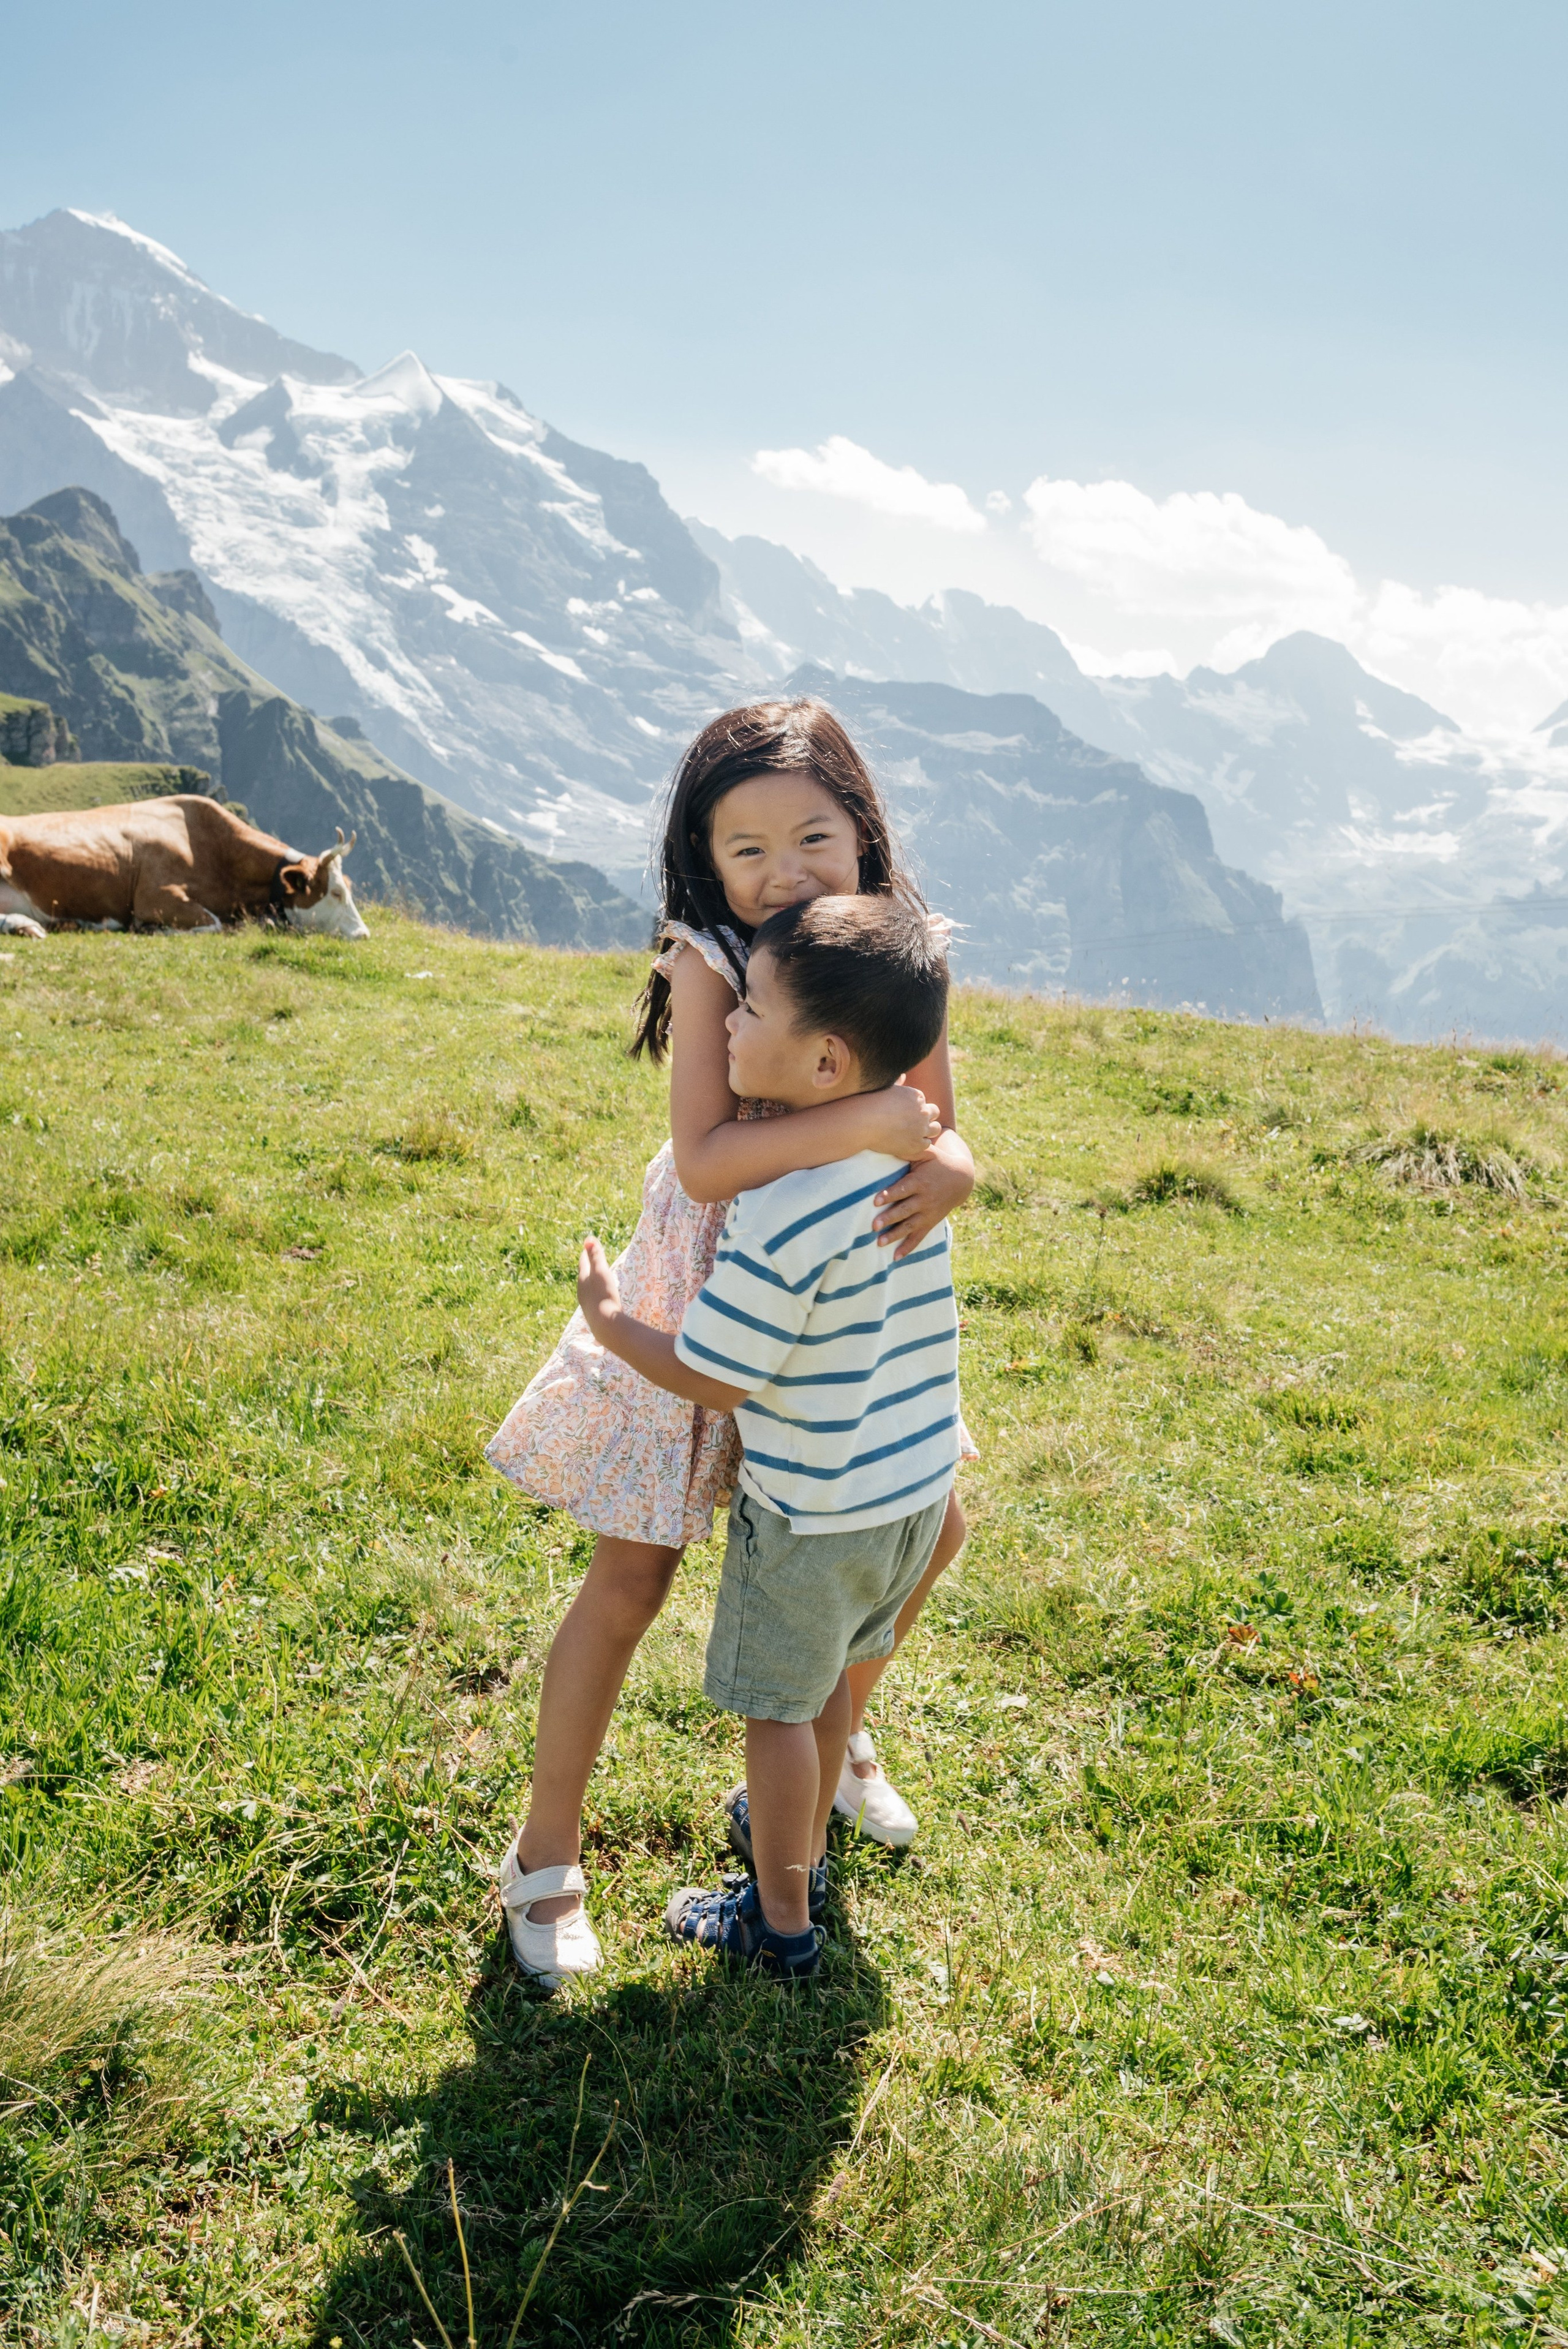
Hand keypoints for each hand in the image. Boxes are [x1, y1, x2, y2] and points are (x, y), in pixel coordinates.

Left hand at [577, 1235, 620, 1337]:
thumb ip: (595, 1256)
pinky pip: (593, 1300)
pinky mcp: (593, 1314)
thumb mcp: (601, 1271)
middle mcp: (582, 1291)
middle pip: (583, 1276)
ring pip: (587, 1289)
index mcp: (583, 1279)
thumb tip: (588, 1239)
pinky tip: (599, 1299)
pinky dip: (595, 1294)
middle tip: (588, 1261)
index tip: (586, 1246)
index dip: (586, 1254)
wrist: (605, 1324)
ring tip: (594, 1279)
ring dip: (590, 1282)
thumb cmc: (603, 1294)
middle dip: (587, 1268)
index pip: (583, 1263)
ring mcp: (586, 1304)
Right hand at [861, 1082, 942, 1163]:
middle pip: (935, 1112)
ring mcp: (921, 1128)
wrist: (863, 1124)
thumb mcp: (885, 1088)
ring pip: (936, 1129)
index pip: (923, 1101)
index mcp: (916, 1096)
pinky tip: (909, 1142)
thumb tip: (903, 1075)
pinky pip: (927, 1144)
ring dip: (927, 1130)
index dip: (915, 1107)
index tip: (905, 1113)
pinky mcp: (917, 1144)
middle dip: (926, 1116)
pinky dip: (920, 1143)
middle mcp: (922, 1111)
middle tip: (914, 1122)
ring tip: (915, 1133)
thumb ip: (897, 1082)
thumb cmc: (870, 1104)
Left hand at [872, 1128, 974, 1257]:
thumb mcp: (927, 1154)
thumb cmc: (937, 1162)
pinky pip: (919, 1237)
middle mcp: (924, 1199)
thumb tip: (891, 1137)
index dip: (889, 1195)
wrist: (961, 1179)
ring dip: (894, 1235)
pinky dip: (908, 1247)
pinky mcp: (930, 1222)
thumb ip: (911, 1150)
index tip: (875, 1201)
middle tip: (873, 1226)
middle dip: (889, 1218)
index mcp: (920, 1181)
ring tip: (879, 1243)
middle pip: (904, 1210)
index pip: (903, 1189)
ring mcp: (928, 1213)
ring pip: (909, 1226)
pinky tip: (895, 1257)